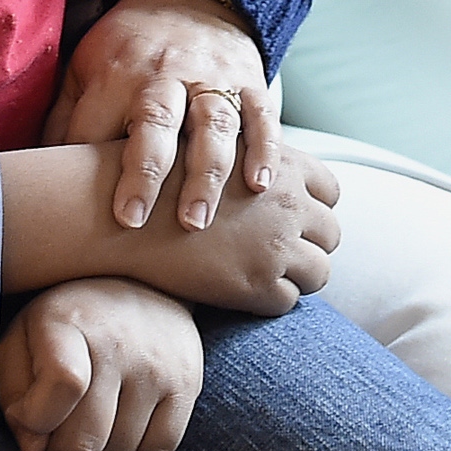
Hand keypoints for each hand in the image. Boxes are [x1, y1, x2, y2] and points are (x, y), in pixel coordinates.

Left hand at [0, 279, 200, 450]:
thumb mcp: (21, 340)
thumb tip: (34, 449)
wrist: (138, 281)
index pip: (64, 385)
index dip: (38, 418)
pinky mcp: (188, 385)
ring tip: (86, 425)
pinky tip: (119, 427)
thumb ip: (13, 395)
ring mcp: (160, 366)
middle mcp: (121, 343)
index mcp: (70, 321)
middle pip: (86, 438)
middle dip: (59, 450)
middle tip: (56, 430)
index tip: (29, 415)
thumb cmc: (67, 321)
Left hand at [46, 0, 278, 232]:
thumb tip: (40, 174)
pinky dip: (264, 148)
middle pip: (155, 123)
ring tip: (197, 219)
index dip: (86, 168)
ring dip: (205, 173)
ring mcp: (211, 78)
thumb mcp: (86, 66)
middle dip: (143, 173)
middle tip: (133, 221)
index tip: (77, 212)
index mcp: (116, 74)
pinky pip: (261, 114)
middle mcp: (164, 75)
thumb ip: (66, 118)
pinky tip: (261, 183)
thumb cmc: (129, 46)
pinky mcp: (250, 80)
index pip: (97, 126)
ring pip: (212, 125)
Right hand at [102, 144, 339, 315]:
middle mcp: (291, 203)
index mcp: (283, 163)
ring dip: (296, 274)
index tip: (292, 217)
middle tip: (279, 250)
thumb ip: (248, 159)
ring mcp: (278, 247)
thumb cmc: (157, 177)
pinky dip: (268, 299)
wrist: (119, 211)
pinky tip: (239, 289)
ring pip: (319, 272)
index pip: (330, 190)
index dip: (313, 205)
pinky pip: (286, 302)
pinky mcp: (258, 285)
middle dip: (310, 243)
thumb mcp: (213, 149)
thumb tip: (265, 177)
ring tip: (262, 273)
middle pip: (331, 233)